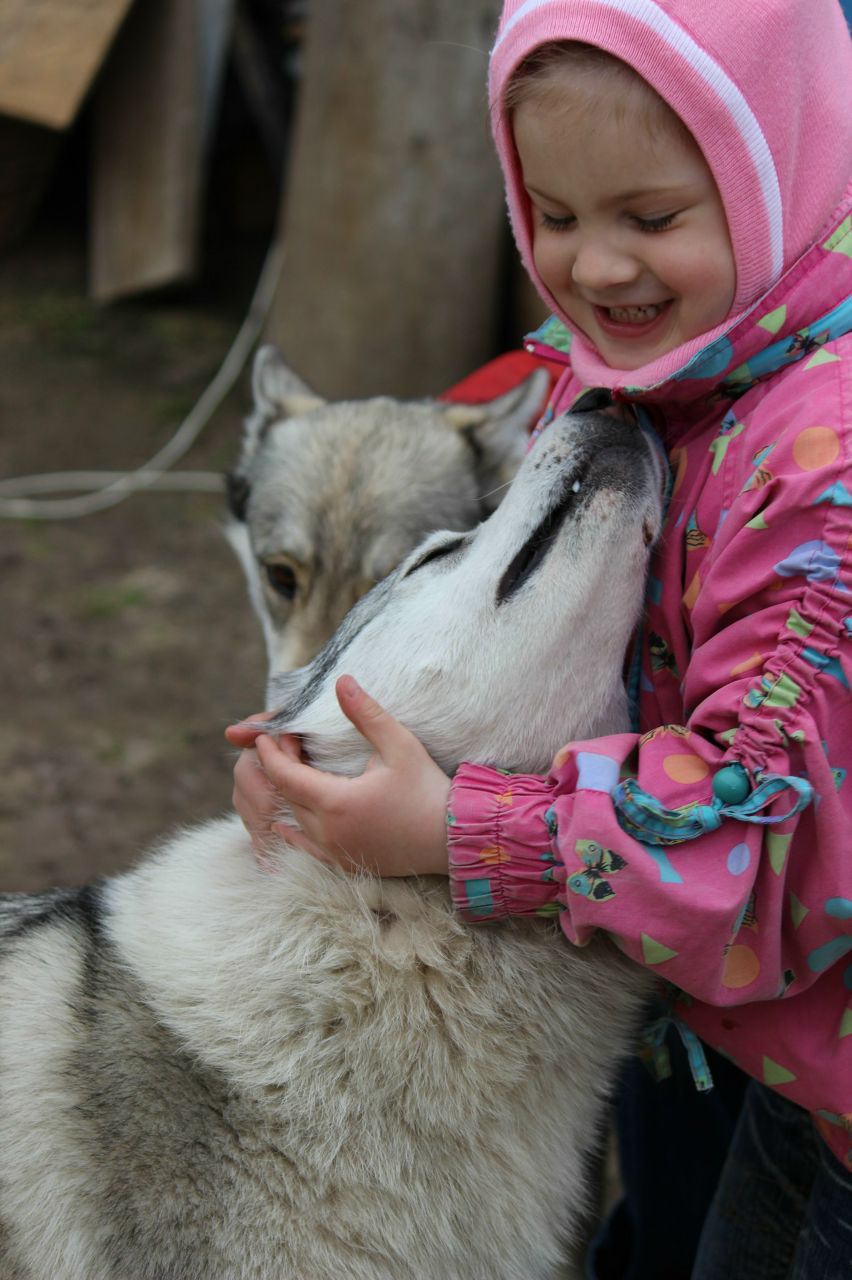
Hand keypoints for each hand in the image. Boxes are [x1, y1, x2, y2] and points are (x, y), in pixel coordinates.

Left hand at [228, 677, 450, 876]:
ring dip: (287, 793)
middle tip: (288, 742)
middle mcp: (328, 831)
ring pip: (293, 819)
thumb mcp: (399, 745)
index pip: (283, 775)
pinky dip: (291, 830)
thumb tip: (341, 680)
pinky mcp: (343, 862)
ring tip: (295, 768)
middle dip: (279, 767)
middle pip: (284, 795)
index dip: (270, 752)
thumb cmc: (427, 790)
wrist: (451, 838)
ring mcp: (333, 851)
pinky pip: (304, 846)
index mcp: (336, 802)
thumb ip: (366, 714)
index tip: (267, 734)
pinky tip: (284, 821)